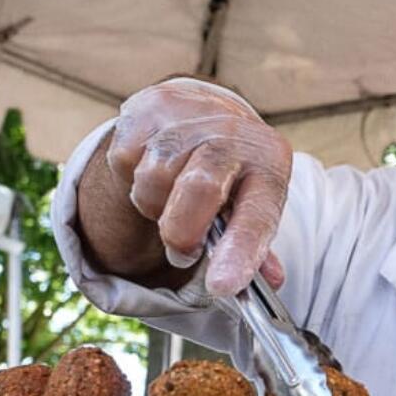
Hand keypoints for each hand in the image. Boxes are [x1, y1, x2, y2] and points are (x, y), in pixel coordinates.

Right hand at [104, 78, 289, 295]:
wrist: (204, 111)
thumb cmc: (232, 172)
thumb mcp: (253, 203)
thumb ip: (257, 246)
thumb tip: (270, 283)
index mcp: (269, 161)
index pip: (257, 214)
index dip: (240, 253)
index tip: (222, 286)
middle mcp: (233, 132)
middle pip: (199, 189)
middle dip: (182, 234)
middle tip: (184, 251)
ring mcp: (188, 116)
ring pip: (154, 181)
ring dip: (155, 206)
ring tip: (172, 200)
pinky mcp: (146, 108)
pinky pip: (125, 161)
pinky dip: (132, 179)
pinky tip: (153, 169)